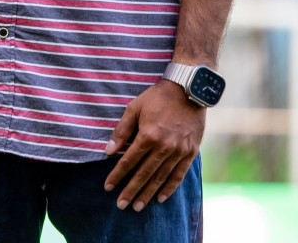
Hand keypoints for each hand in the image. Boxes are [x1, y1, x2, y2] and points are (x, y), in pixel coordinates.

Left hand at [103, 80, 204, 210]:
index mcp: (148, 136)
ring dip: (148, 193)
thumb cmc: (157, 98)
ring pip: (161, 178)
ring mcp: (179, 151)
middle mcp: (164, 147)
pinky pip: (179, 175)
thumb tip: (107, 151)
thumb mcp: (134, 108)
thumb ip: (121, 131)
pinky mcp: (190, 153)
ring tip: (138, 206)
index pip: (128, 161)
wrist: (188, 91)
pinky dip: (170, 188)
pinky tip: (161, 198)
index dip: (117, 175)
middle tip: (121, 205)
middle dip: (131, 191)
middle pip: (144, 174)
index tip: (108, 187)